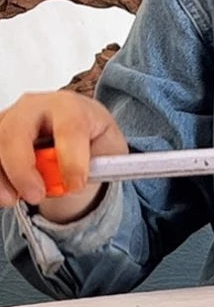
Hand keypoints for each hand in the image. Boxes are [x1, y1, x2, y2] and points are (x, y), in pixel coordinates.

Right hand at [0, 91, 126, 222]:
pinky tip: (6, 194)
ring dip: (2, 176)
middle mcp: (34, 106)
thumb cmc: (94, 137)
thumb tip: (75, 184)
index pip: (69, 129)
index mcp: (70, 107)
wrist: (79, 128)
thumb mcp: (110, 150)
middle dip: (22, 169)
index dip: (71, 161)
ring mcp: (9, 118)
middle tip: (36, 196)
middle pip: (16, 132)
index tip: (76, 186)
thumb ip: (99, 165)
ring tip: (13, 200)